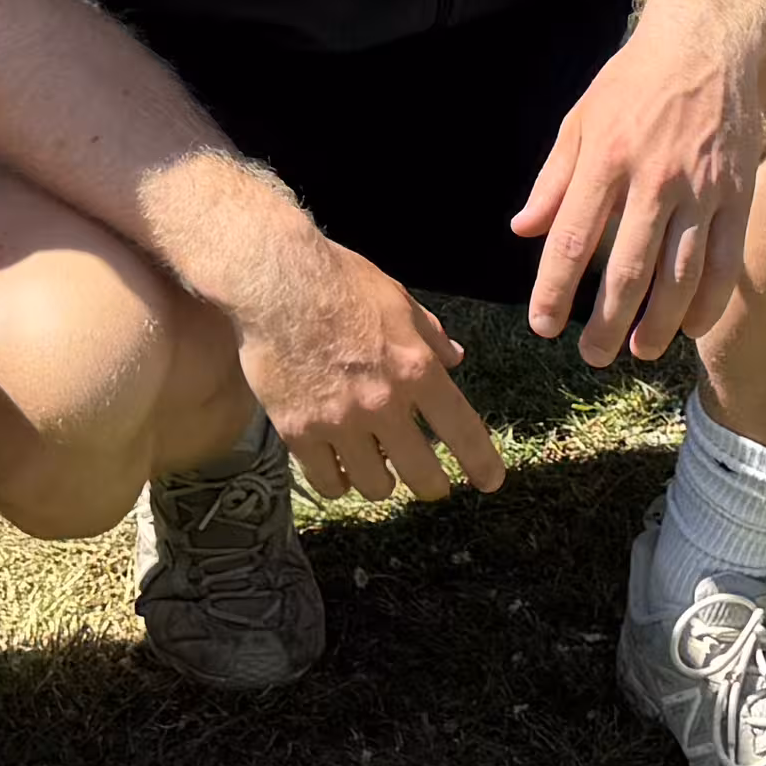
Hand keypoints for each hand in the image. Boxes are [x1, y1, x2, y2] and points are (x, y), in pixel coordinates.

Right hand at [224, 224, 501, 503]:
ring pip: (374, 486)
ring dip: (382, 482)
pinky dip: (338, 482)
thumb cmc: (340, 281)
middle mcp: (383, 403)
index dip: (482, 465)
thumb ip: (430, 337)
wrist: (275, 280)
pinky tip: (339, 471)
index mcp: (417, 369)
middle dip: (432, 485)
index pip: (463, 431)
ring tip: (378, 473)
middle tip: (430, 484)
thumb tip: (455, 359)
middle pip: (421, 475)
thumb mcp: (398, 301)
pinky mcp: (299, 432)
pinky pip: (328, 482)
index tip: (490, 482)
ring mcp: (339, 421)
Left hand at [513, 23, 763, 364]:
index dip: (553, 291)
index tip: (543, 326)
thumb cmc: (633, 82)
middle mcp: (653, 179)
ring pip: (679, 276)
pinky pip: (725, 262)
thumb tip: (523, 230)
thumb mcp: (579, 119)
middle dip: (606, 323)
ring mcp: (701, 190)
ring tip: (638, 350)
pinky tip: (692, 328)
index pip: (571, 242)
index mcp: (605, 159)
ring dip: (658, 324)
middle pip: (626, 271)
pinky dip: (709, 303)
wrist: (706, 43)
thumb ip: (553, 180)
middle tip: (592, 356)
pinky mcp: (737, 194)